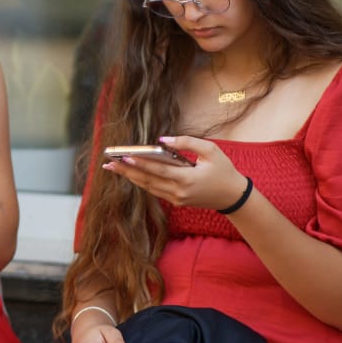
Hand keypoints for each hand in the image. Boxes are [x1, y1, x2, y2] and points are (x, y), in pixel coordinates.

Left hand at [103, 136, 248, 210]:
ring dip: (130, 177)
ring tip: (113, 168)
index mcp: (187, 179)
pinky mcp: (176, 202)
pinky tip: (130, 174)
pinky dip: (141, 182)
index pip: (159, 170)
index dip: (140, 164)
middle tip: (108, 163)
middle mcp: (179, 192)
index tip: (124, 157)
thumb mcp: (211, 151)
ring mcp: (176, 199)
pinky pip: (154, 191)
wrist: (232, 196)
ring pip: (148, 187)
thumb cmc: (223, 170)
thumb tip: (164, 140)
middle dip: (127, 171)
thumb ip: (187, 143)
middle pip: (147, 180)